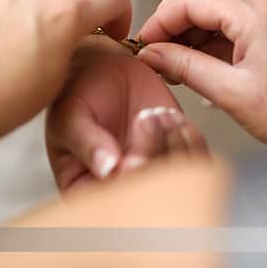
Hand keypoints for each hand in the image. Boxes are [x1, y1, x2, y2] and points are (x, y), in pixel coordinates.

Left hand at [0, 0, 131, 154]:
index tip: (112, 28)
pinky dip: (11, 0)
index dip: (121, 12)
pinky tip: (1, 31)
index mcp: (63, 14)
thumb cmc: (0, 103)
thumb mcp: (58, 79)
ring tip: (36, 19)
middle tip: (75, 10)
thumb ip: (75, 44)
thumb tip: (78, 35)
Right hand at [46, 36, 207, 191]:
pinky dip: (189, 136)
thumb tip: (107, 170)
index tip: (130, 161)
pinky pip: (195, 155)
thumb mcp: (71, 115)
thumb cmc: (78, 92)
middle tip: (145, 118)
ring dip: (171, 141)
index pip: (112, 200)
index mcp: (87, 187)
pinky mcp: (176, 149)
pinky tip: (169, 113)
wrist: (104, 66)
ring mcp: (153, 167)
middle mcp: (124, 184)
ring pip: (178, 175)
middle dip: (152, 154)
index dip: (127, 185)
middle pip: (151, 189)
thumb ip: (87, 142)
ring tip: (153, 112)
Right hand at [136, 0, 266, 144]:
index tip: (144, 45)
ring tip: (174, 60)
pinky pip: (237, 18)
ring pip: (220, 1)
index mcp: (258, 15)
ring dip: (193, 24)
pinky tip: (199, 63)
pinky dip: (213, 34)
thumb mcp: (234, 95)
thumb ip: (188, 69)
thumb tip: (152, 55)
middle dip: (175, 13)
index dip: (161, 19)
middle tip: (155, 44)